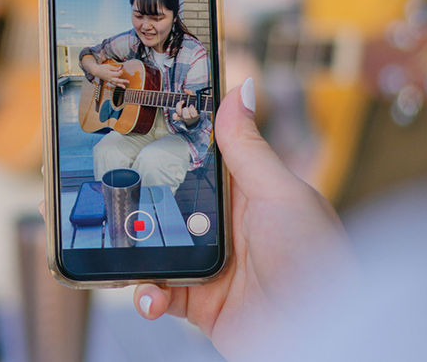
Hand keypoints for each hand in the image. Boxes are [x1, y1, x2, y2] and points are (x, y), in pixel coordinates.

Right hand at [82, 57, 128, 86]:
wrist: (96, 71)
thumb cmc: (102, 68)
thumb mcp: (108, 66)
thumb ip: (114, 68)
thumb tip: (120, 68)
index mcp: (110, 74)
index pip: (117, 73)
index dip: (120, 71)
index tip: (120, 69)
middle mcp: (110, 78)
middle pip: (117, 80)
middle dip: (123, 81)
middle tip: (128, 81)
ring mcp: (109, 80)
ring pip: (115, 83)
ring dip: (120, 85)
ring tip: (124, 87)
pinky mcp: (108, 81)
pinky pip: (113, 84)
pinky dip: (117, 85)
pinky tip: (120, 86)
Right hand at [131, 77, 355, 359]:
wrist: (317, 336)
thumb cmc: (315, 262)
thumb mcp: (281, 194)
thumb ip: (248, 147)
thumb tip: (239, 91)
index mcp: (246, 193)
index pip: (199, 159)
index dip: (168, 145)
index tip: (133, 128)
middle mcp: (224, 226)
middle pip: (166, 202)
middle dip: (138, 199)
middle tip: (110, 191)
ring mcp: (208, 263)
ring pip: (153, 245)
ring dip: (134, 248)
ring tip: (121, 246)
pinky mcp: (196, 301)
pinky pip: (157, 292)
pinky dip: (146, 294)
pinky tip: (150, 295)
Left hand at [173, 89, 199, 125]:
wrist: (192, 116)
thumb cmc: (193, 105)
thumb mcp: (194, 99)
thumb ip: (190, 93)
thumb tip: (185, 90)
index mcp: (195, 114)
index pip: (194, 114)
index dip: (192, 110)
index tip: (191, 105)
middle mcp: (189, 117)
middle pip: (186, 116)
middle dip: (185, 110)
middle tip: (186, 106)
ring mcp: (183, 117)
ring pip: (180, 114)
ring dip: (179, 108)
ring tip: (181, 103)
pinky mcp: (179, 118)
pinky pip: (175, 118)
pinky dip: (174, 115)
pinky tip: (175, 111)